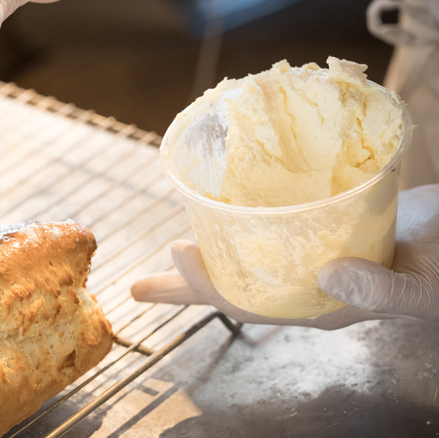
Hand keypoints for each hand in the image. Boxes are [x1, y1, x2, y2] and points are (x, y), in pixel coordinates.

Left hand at [131, 184, 438, 328]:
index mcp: (322, 306)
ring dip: (207, 256)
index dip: (207, 284)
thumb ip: (379, 288)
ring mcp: (311, 258)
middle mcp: (306, 286)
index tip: (177, 251)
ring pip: (247, 259)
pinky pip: (270, 230)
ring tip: (172, 251)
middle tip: (137, 287)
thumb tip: (324, 274)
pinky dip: (240, 224)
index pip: (248, 303)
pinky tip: (221, 215)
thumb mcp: (423, 285)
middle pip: (234, 289)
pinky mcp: (322, 229)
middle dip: (185, 287)